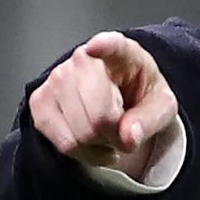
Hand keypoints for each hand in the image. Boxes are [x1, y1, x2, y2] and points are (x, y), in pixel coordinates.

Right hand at [29, 31, 177, 180]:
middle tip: (123, 132)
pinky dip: (81, 152)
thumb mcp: (160, 107)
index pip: (111, 46)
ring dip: (98, 146)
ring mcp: (57, 78)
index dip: (103, 46)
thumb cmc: (139, 96)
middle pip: (98, 117)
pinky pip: (63, 143)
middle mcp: (83, 60)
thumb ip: (149, 121)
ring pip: (79, 135)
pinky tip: (91, 142)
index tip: (95, 47)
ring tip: (106, 133)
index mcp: (121, 53)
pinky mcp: (39, 100)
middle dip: (115, 136)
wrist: (119, 100)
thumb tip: (128, 136)